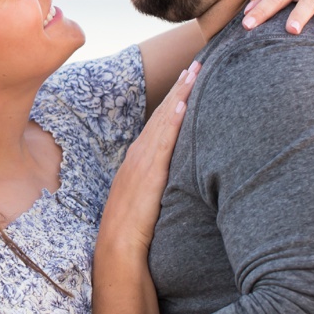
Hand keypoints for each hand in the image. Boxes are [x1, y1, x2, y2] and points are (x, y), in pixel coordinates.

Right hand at [102, 62, 197, 257]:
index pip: (159, 123)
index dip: (174, 100)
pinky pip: (163, 142)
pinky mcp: (149, 173)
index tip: (188, 80)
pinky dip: (173, 121)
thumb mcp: (149, 199)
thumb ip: (160, 183)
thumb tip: (178, 177)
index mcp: (139, 160)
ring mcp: (142, 162)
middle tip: (196, 64)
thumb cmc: (134, 231)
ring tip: (194, 73)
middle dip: (179, 88)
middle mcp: (138, 155)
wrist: (117, 249)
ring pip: (164, 121)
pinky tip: (183, 105)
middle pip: (162, 115)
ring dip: (180, 95)